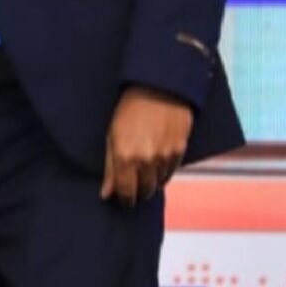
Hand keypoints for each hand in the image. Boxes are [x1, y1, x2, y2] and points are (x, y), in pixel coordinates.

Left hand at [100, 86, 192, 204]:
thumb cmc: (129, 109)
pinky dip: (163, 172)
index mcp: (125, 156)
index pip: (126, 193)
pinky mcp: (179, 150)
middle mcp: (146, 160)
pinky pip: (171, 172)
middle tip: (132, 184)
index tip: (122, 197)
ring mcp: (165, 156)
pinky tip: (156, 162)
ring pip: (158, 184)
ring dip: (150, 181)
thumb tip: (106, 193)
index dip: (123, 198)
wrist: (158, 88)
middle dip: (137, 191)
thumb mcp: (112, 135)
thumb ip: (110, 168)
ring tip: (144, 168)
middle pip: (144, 192)